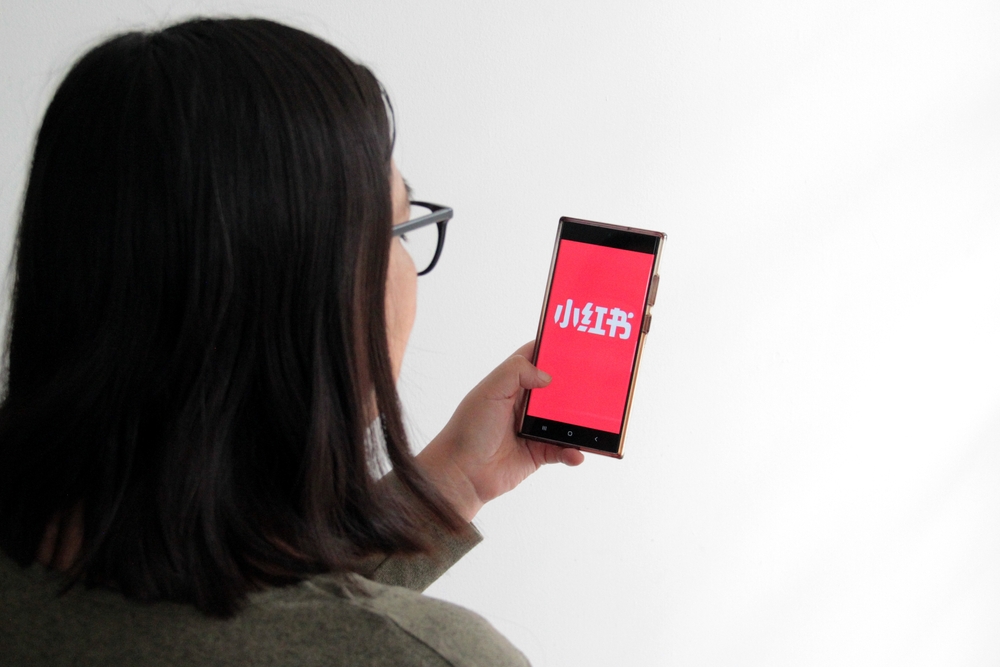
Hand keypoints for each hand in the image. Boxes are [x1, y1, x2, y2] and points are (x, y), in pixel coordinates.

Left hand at [415, 341, 584, 521]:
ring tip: (596, 419)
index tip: (575, 344)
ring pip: (565, 420)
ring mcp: (533, 429)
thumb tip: (547, 376)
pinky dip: (572, 452)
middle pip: (557, 388)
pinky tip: (576, 453)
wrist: (462, 472)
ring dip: (579, 421)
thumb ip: (516, 372)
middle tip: (596, 380)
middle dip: (575, 385)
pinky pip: (563, 450)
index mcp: (511, 384)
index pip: (536, 359)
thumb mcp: (490, 390)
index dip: (553, 350)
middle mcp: (524, 404)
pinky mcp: (539, 453)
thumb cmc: (469, 429)